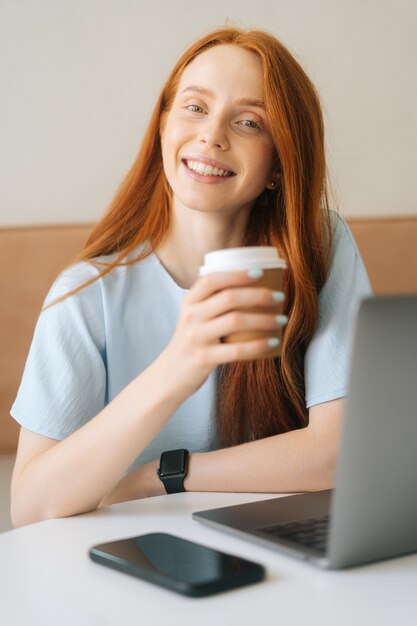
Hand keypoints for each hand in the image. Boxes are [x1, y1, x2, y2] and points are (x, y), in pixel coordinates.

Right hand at [161, 270, 285, 396]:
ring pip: (235, 321)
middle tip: (280, 297)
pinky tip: (273, 342)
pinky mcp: (204, 358)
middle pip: (229, 298)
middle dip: (259, 295)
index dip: (237, 274)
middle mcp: (191, 316)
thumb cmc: (193, 340)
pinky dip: (258, 345)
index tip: (260, 273)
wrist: (171, 373)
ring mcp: (196, 337)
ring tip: (281, 320)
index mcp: (190, 301)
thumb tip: (255, 286)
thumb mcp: (195, 316)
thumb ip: (214, 301)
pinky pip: (236, 350)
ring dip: (264, 319)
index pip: (212, 280)